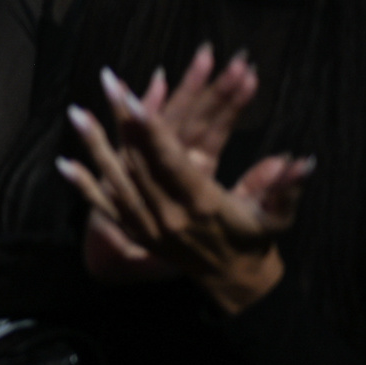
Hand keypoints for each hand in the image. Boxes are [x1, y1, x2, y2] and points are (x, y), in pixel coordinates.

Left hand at [57, 60, 313, 312]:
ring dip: (94, 144)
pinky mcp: (134, 230)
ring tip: (77, 111)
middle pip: (138, 161)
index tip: (136, 101)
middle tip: (108, 82)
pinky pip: (103, 207)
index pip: (170, 161)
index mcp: (201, 204)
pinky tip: (62, 163)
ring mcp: (145, 224)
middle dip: (122, 121)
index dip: (152, 131)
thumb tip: (303, 162)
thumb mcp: (276, 216)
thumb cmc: (256, 240)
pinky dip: (82, 185)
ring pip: (114, 178)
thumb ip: (285, 188)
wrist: (234, 282)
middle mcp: (167, 213)